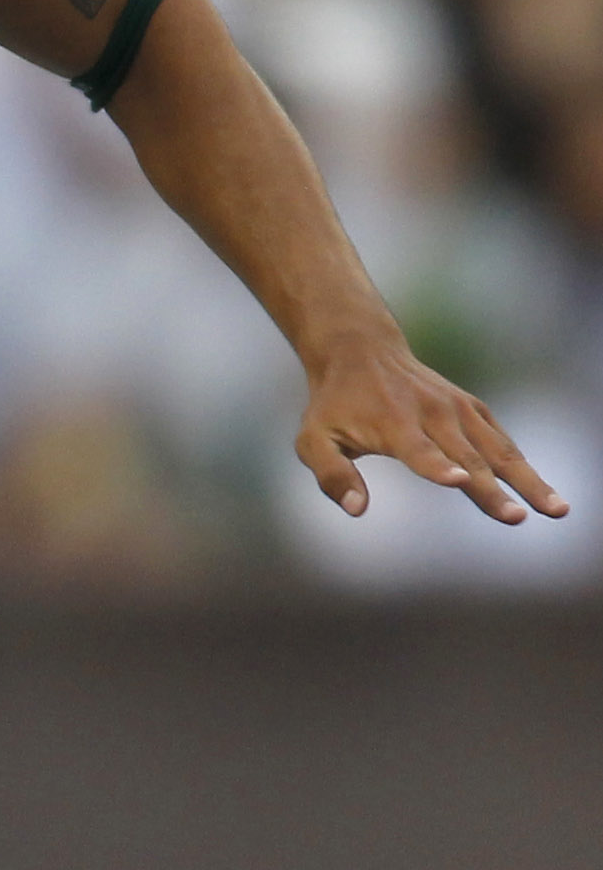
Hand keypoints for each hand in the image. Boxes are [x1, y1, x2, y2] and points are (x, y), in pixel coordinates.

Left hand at [297, 334, 566, 525]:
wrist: (361, 350)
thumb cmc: (334, 404)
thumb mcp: (313, 439)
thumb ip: (332, 475)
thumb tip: (357, 509)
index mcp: (394, 424)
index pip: (420, 451)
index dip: (439, 467)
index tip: (460, 481)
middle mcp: (432, 415)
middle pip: (468, 458)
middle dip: (493, 490)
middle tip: (518, 518)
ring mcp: (457, 409)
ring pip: (497, 450)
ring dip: (528, 479)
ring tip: (556, 509)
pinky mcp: (472, 408)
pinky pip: (500, 440)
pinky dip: (521, 463)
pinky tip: (541, 491)